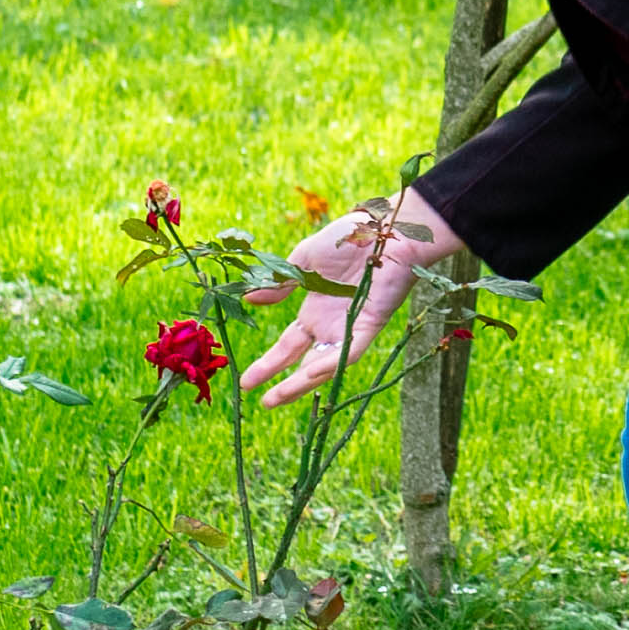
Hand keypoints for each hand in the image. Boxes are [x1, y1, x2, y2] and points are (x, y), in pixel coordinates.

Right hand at [242, 190, 468, 404]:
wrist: (384, 226)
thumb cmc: (348, 238)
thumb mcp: (304, 260)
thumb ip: (279, 283)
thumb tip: (249, 299)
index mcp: (315, 311)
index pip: (288, 346)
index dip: (268, 364)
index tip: (244, 382)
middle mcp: (331, 325)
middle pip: (304, 363)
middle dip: (283, 384)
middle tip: (262, 403)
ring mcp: (350, 327)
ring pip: (326, 366)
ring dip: (301, 383)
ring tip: (276, 398)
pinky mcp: (370, 323)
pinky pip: (349, 350)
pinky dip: (331, 362)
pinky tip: (309, 373)